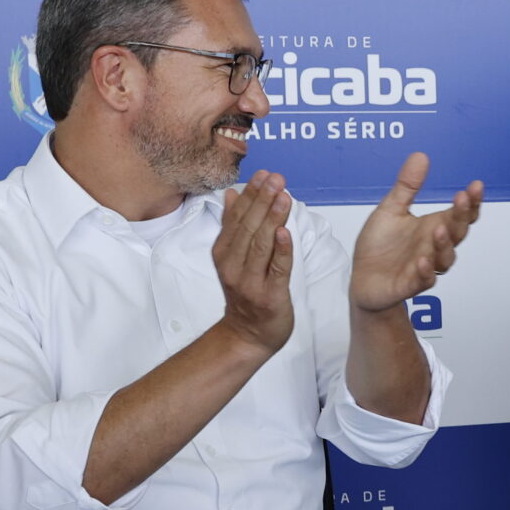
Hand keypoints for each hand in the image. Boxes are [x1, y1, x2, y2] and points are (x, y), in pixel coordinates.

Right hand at [213, 170, 294, 354]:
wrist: (248, 335)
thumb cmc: (246, 293)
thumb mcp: (234, 257)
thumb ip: (234, 226)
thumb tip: (233, 194)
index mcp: (224, 253)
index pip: (237, 218)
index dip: (250, 195)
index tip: (263, 174)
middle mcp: (233, 265)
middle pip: (248, 227)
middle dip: (263, 200)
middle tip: (276, 178)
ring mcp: (250, 282)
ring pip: (261, 245)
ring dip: (273, 218)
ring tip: (283, 196)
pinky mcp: (269, 296)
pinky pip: (276, 269)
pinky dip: (281, 250)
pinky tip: (285, 232)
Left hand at [350, 153, 481, 314]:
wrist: (362, 279)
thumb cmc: (380, 245)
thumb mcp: (391, 210)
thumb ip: (407, 187)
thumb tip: (421, 155)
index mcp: (433, 226)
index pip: (460, 214)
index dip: (471, 202)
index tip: (476, 185)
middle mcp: (434, 247)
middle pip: (457, 233)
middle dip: (461, 217)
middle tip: (461, 199)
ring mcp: (424, 267)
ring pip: (445, 258)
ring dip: (444, 244)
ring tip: (439, 229)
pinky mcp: (410, 285)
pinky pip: (424, 280)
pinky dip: (425, 271)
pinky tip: (422, 260)